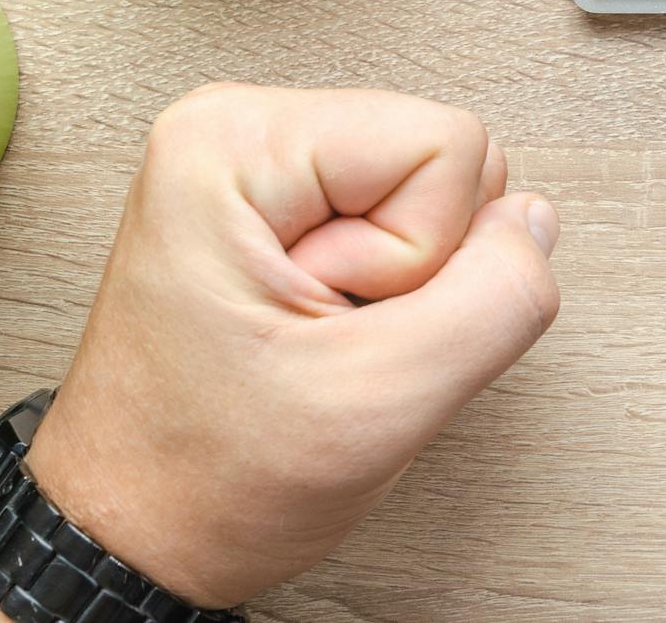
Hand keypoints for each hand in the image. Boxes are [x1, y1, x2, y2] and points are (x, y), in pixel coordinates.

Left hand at [12, 84, 559, 606]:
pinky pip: (400, 222)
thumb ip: (495, 300)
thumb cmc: (204, 479)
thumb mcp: (378, 405)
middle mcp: (237, 130)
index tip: (339, 321)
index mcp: (233, 143)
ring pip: (430, 194)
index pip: (449, 144)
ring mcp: (257, 169)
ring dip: (402, 287)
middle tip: (327, 337)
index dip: (428, 254)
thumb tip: (533, 224)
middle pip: (441, 158)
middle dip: (417, 267)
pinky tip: (322, 335)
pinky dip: (385, 293)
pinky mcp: (278, 208)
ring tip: (319, 341)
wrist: (132, 535)